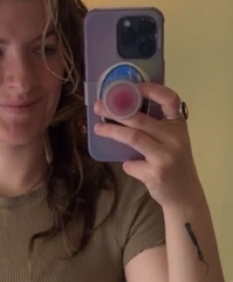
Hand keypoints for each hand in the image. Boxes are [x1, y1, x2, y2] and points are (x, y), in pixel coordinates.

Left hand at [93, 82, 200, 206]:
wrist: (184, 194)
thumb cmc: (172, 164)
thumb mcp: (170, 141)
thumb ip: (153, 128)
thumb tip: (118, 113)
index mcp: (178, 125)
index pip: (170, 99)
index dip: (150, 89)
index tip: (130, 87)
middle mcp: (175, 137)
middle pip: (140, 118)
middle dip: (115, 110)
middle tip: (99, 107)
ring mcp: (166, 155)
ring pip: (132, 137)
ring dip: (111, 131)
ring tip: (98, 128)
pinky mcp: (156, 172)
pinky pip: (130, 163)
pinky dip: (127, 164)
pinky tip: (131, 166)